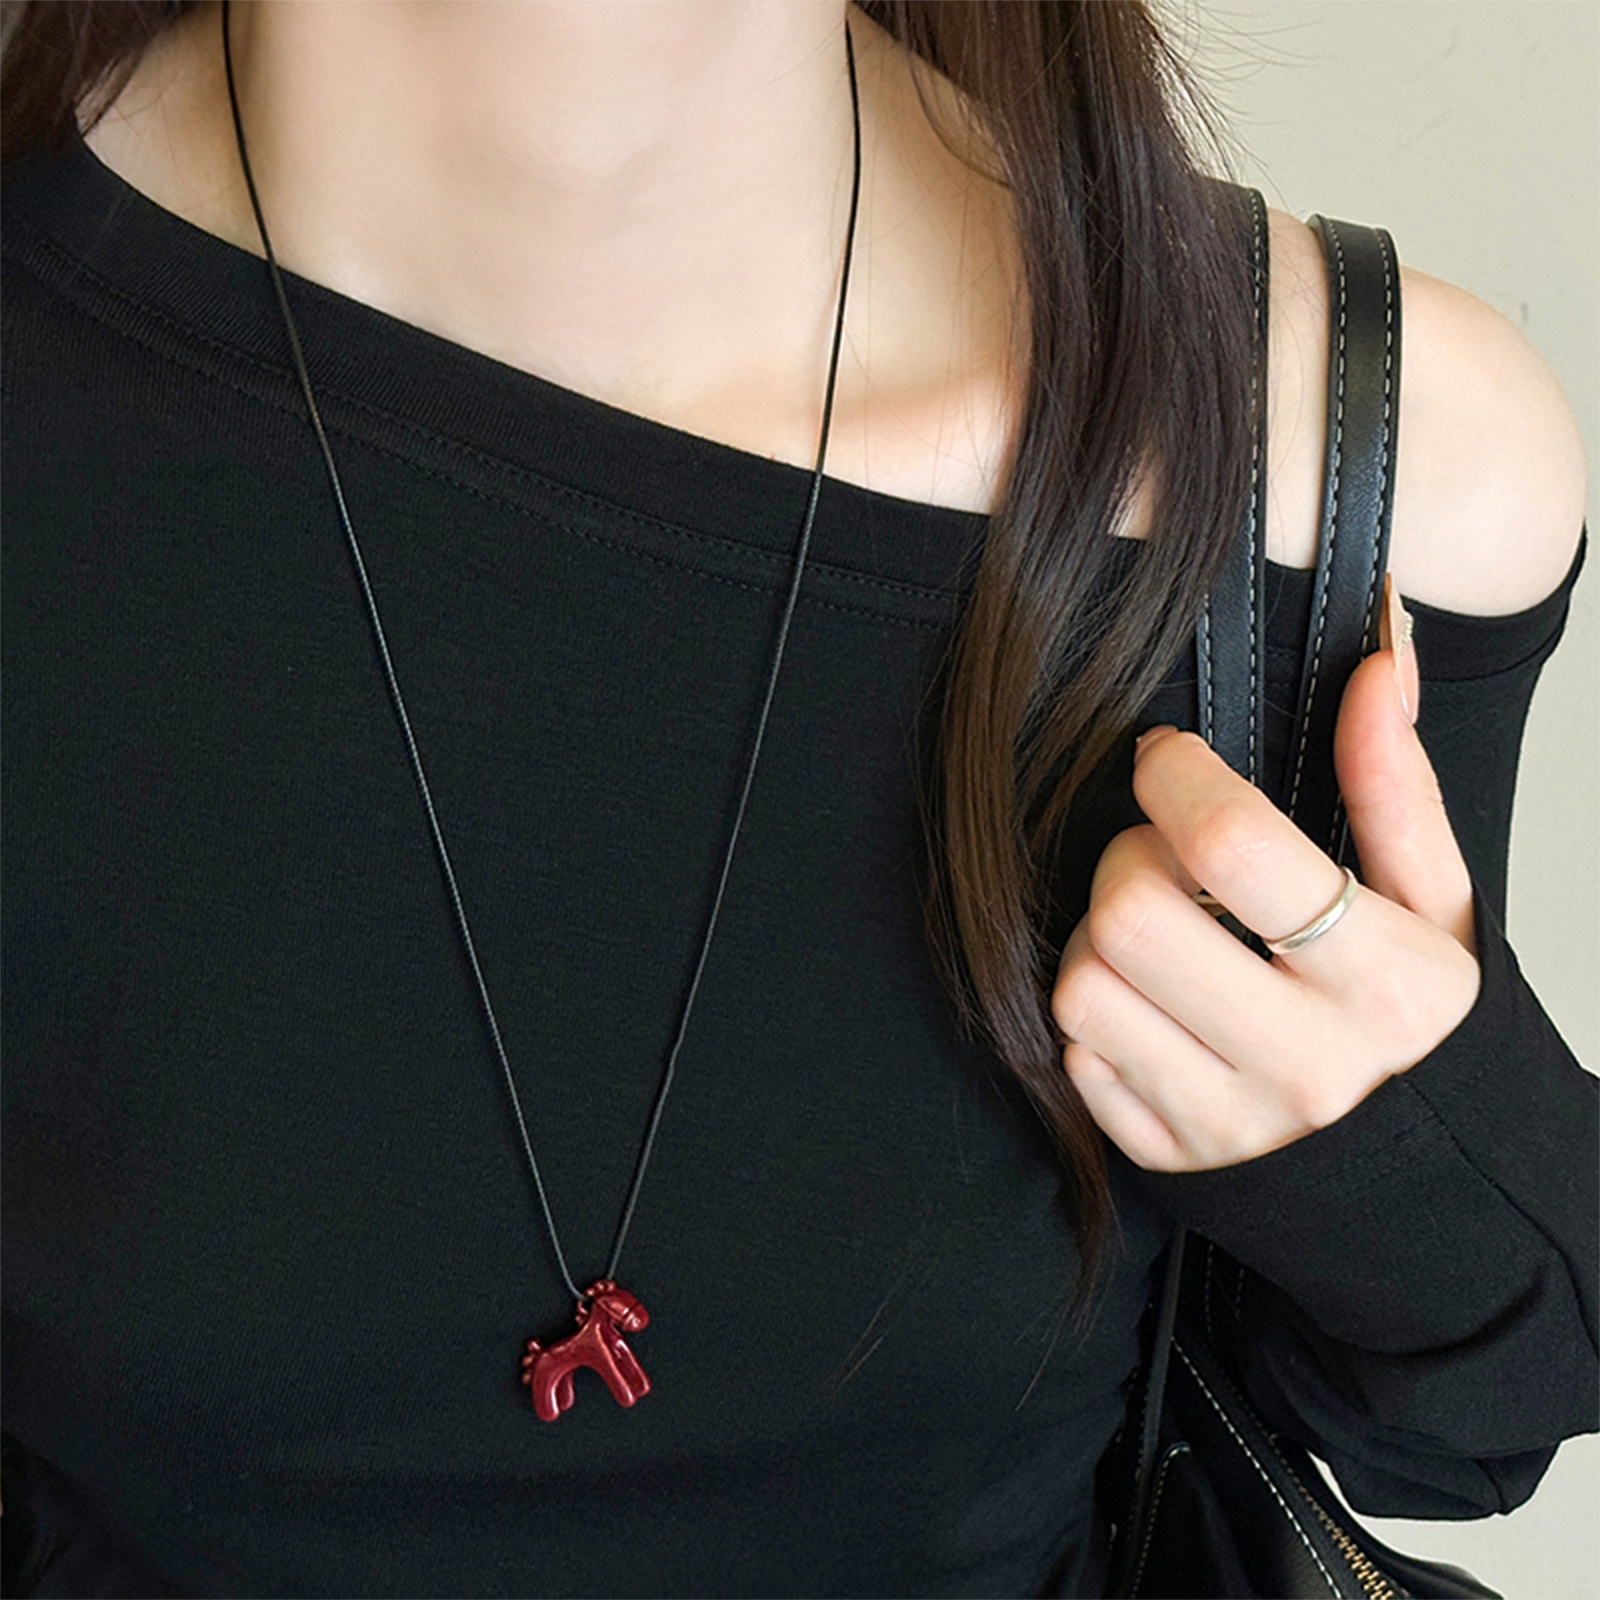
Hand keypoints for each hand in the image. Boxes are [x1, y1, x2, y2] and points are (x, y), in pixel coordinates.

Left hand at [1051, 580, 1481, 1171]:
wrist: (1441, 1204)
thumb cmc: (1432, 1038)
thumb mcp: (1441, 910)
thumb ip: (1396, 787)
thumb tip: (1382, 661)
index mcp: (1378, 985)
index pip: (1232, 848)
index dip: (1176, 778)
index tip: (1167, 760)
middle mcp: (1301, 1066)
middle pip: (1131, 915)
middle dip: (1129, 858)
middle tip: (1166, 859)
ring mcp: (1228, 1125)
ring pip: (1084, 987)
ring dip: (1099, 938)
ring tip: (1160, 937)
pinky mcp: (1172, 1163)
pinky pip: (1076, 1061)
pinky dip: (1097, 1017)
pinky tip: (1154, 1007)